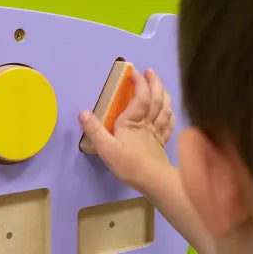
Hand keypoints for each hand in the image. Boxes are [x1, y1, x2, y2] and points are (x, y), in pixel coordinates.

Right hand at [78, 68, 175, 192]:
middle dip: (154, 83)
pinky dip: (170, 114)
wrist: (154, 181)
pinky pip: (168, 124)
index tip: (134, 73)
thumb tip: (83, 112)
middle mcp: (147, 124)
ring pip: (164, 109)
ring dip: (164, 94)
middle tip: (150, 72)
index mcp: (133, 122)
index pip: (140, 97)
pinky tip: (169, 111)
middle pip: (156, 99)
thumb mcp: (106, 149)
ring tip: (161, 86)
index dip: (139, 83)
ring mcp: (157, 133)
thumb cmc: (129, 164)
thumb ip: (95, 130)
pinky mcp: (162, 143)